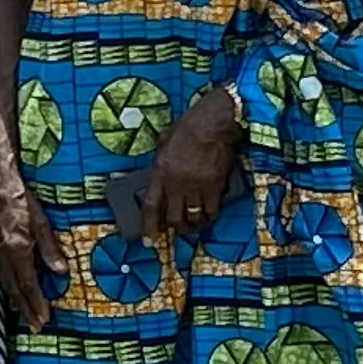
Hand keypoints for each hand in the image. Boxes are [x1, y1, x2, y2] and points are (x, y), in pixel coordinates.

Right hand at [0, 151, 57, 333]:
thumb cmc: (21, 195)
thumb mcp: (41, 219)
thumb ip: (50, 246)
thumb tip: (61, 271)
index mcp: (17, 247)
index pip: (28, 283)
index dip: (37, 302)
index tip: (45, 319)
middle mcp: (2, 252)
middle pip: (14, 288)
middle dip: (26, 309)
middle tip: (36, 327)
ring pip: (4, 282)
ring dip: (15, 301)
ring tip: (24, 316)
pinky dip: (6, 286)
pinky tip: (10, 292)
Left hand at [140, 84, 243, 242]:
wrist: (211, 124)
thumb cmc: (186, 129)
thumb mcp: (163, 143)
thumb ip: (160, 162)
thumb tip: (158, 175)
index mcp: (160, 172)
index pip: (151, 206)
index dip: (148, 226)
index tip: (147, 240)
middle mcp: (177, 184)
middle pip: (174, 218)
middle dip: (175, 228)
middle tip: (178, 229)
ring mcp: (196, 186)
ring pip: (193, 217)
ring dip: (193, 225)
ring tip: (194, 225)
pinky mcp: (215, 186)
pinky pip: (212, 210)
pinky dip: (210, 216)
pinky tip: (209, 216)